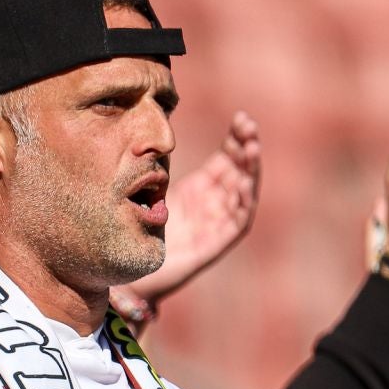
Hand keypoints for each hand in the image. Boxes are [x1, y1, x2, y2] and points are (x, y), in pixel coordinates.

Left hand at [122, 110, 261, 305]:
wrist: (135, 271)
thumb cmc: (141, 227)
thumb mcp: (152, 187)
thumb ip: (161, 164)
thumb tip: (157, 130)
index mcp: (203, 187)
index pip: (227, 157)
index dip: (236, 138)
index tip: (241, 118)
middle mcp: (215, 202)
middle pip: (240, 170)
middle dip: (248, 147)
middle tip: (249, 125)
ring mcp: (218, 222)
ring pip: (245, 193)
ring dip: (251, 170)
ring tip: (253, 148)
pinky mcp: (217, 243)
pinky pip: (238, 223)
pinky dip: (244, 204)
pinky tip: (244, 184)